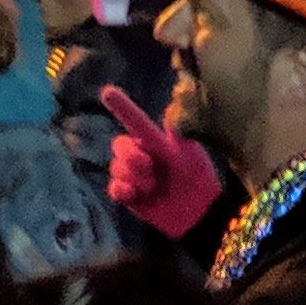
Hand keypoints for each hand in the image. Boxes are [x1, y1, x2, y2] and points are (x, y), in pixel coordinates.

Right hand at [102, 86, 223, 235]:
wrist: (199, 212)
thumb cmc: (197, 178)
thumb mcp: (191, 153)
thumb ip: (178, 132)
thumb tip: (171, 109)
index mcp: (152, 140)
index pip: (133, 120)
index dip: (121, 106)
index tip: (107, 92)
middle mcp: (138, 153)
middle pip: (119, 145)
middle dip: (131, 156)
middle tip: (151, 167)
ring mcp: (131, 174)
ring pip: (116, 168)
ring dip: (135, 178)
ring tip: (154, 188)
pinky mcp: (127, 194)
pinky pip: (114, 188)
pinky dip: (124, 191)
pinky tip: (137, 196)